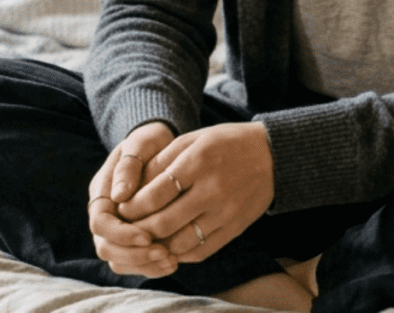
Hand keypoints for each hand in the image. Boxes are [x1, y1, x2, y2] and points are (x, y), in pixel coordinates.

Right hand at [88, 120, 177, 277]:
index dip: (122, 234)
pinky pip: (134, 260)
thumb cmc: (149, 141)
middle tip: (164, 254)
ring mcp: (116, 227)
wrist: (159, 145)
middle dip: (134, 255)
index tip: (148, 236)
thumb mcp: (140, 144)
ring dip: (144, 264)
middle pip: (106, 248)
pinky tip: (173, 260)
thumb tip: (118, 196)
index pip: (100, 223)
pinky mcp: (132, 237)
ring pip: (119, 260)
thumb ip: (128, 166)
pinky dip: (150, 265)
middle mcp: (105, 213)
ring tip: (172, 260)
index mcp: (101, 192)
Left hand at [118, 120, 274, 263]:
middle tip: (127, 228)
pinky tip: (169, 245)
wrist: (272, 155)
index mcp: (199, 161)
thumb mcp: (194, 139)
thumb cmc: (226, 143)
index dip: (133, 205)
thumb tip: (132, 188)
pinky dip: (179, 253)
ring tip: (146, 238)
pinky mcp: (234, 228)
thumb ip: (163, 161)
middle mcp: (212, 189)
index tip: (122, 207)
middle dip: (139, 229)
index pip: (156, 193)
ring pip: (180, 243)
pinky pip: (200, 251)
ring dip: (157, 245)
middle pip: (164, 222)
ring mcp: (225, 212)